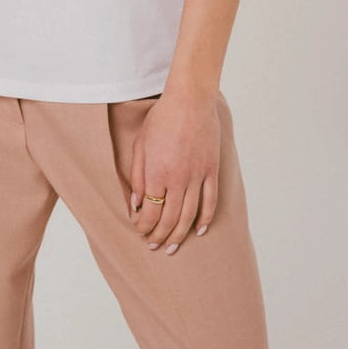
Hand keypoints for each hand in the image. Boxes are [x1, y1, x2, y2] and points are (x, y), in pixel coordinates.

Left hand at [130, 89, 220, 253]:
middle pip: (169, 219)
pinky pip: (210, 201)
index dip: (144, 227)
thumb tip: (136, 203)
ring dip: (180, 235)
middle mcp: (177, 180)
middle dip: (160, 236)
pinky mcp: (211, 171)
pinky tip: (199, 230)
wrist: (190, 101)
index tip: (140, 231)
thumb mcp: (140, 145)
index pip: (150, 212)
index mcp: (157, 174)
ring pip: (189, 216)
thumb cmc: (161, 119)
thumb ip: (137, 176)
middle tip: (155, 246)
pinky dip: (205, 219)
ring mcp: (197, 176)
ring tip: (173, 247)